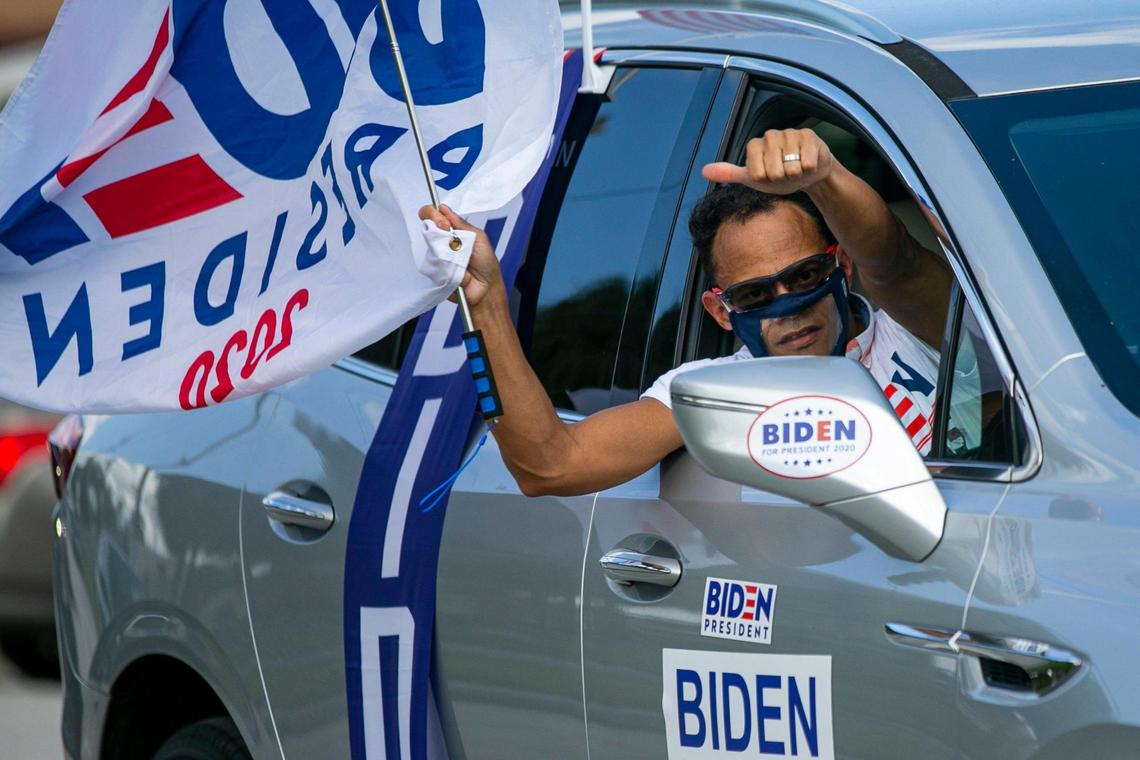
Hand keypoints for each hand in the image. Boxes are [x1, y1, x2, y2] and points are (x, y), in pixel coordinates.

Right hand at [418, 204, 503, 309]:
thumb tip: (445, 210)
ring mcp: (438, 256)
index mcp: (454, 232)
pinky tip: (454, 266)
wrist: (487, 288)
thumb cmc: (486, 264)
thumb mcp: (478, 237)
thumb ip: (461, 224)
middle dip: (436, 224)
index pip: (436, 217)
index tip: (440, 216)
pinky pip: (434, 262)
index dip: (433, 213)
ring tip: (458, 254)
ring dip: (443, 245)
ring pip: (430, 244)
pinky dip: (444, 262)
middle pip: (429, 227)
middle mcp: (444, 243)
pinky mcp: (436, 270)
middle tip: (447, 229)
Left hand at [702, 128, 833, 194]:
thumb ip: (730, 174)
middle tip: (784, 173)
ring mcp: (790, 134)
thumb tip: (704, 171)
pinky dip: (808, 169)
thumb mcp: (752, 178)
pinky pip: (807, 161)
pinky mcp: (808, 136)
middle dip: (782, 178)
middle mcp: (770, 135)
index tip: (768, 176)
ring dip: (795, 174)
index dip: (766, 180)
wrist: (807, 174)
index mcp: (754, 145)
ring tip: (796, 168)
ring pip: (792, 167)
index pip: (757, 173)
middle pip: (775, 171)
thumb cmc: (778, 176)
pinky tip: (807, 164)